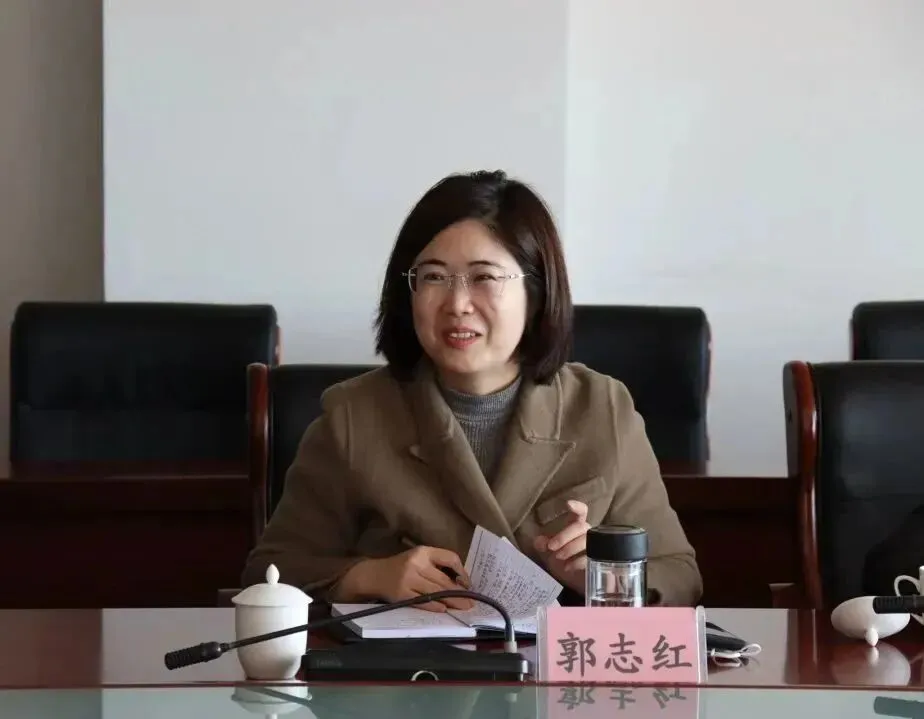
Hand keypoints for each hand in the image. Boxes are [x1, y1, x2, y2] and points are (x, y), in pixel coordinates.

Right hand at [347, 546, 473, 612]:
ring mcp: (408, 579)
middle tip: (472, 603)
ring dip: (451, 601)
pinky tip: (443, 609)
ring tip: (463, 608)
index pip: (450, 557)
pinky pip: (422, 601)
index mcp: (423, 551)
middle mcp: (416, 563)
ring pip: (436, 592)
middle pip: (444, 579)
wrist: (373, 575)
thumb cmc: (400, 567)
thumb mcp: (417, 558)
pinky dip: (434, 606)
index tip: (468, 584)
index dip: (462, 571)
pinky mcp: (401, 594)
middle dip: (460, 593)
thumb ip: (435, 566)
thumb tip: (461, 583)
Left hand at [534, 500, 589, 593]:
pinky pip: (591, 557)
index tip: (568, 504)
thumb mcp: (550, 552)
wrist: (576, 582)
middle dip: (564, 536)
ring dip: (570, 548)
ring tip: (558, 557)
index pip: (581, 512)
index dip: (577, 506)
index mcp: (576, 526)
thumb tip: (538, 541)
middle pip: (580, 526)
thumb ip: (543, 544)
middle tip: (551, 547)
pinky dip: (577, 561)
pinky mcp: (599, 561)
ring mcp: (596, 546)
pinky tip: (568, 567)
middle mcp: (588, 533)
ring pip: (586, 540)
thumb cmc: (564, 561)